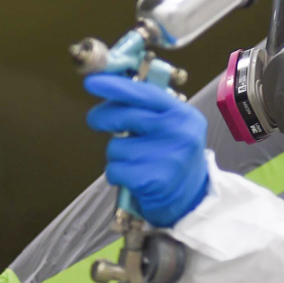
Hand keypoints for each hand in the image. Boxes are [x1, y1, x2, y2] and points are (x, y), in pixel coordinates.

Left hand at [84, 74, 208, 226]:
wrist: (191, 200)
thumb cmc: (172, 157)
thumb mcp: (171, 126)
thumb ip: (147, 109)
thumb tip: (110, 92)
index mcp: (182, 114)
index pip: (144, 93)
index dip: (115, 86)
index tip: (92, 82)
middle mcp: (178, 132)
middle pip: (125, 116)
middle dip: (102, 117)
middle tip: (95, 120)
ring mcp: (166, 157)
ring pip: (115, 146)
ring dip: (116, 154)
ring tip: (133, 161)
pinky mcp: (152, 180)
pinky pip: (114, 169)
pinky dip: (116, 174)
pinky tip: (132, 178)